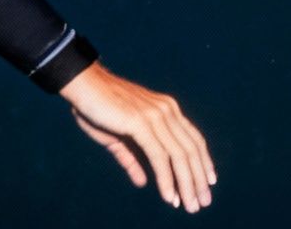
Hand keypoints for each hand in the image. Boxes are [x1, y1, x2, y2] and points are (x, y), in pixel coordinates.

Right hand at [60, 63, 215, 212]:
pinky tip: (169, 196)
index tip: (209, 182)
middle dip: (198, 179)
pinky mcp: (141, 123)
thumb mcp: (117, 138)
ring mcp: (155, 115)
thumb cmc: (98, 109)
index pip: (193, 139)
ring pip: (179, 155)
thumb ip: (132, 159)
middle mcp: (167, 111)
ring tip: (190, 206)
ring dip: (187, 184)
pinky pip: (159, 156)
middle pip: (191, 149)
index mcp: (167, 110)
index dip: (203, 161)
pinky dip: (166, 179)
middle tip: (202, 203)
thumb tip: (143, 182)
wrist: (81, 84)